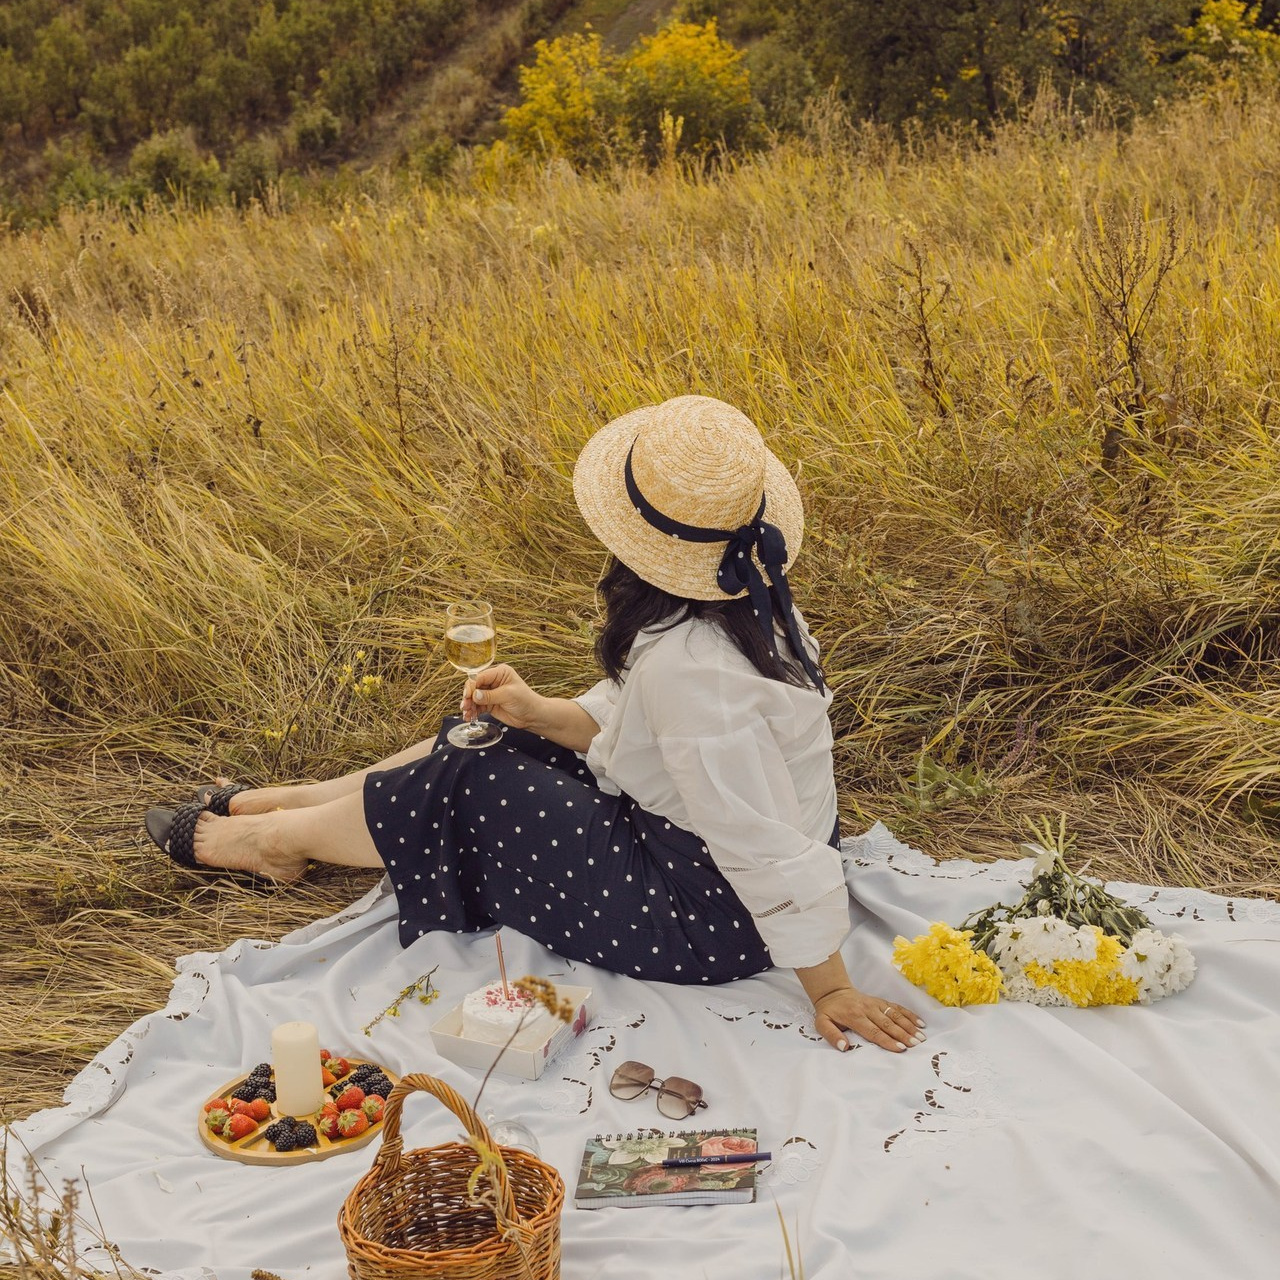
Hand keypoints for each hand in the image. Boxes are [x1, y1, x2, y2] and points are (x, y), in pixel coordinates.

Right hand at [463, 664, 543, 730]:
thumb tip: (474, 695)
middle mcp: (493, 681)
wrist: (532, 716)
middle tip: (465, 706)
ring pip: (474, 697)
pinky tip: (469, 717)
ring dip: (469, 705)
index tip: (468, 696)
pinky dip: (472, 711)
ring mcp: (490, 693)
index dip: (472, 686)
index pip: (480, 676)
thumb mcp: (508, 695)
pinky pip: (477, 706)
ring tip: (467, 714)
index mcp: (500, 673)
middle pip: (474, 686)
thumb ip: (490, 695)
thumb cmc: (525, 701)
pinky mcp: (489, 704)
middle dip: (468, 697)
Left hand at [811, 986, 925, 1053]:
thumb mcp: (822, 1024)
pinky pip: (897, 1007)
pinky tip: (920, 1023)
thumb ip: (831, 1035)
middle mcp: (868, 1009)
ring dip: (909, 1026)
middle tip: (916, 1044)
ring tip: (921, 1036)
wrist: (833, 991)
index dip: (887, 1040)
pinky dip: (909, 1014)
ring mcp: (876, 1004)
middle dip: (903, 1034)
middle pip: (888, 1024)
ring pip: (895, 1015)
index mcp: (855, 1017)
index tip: (900, 1048)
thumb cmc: (829, 1011)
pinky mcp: (881, 1001)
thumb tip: (844, 1047)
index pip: (873, 1031)